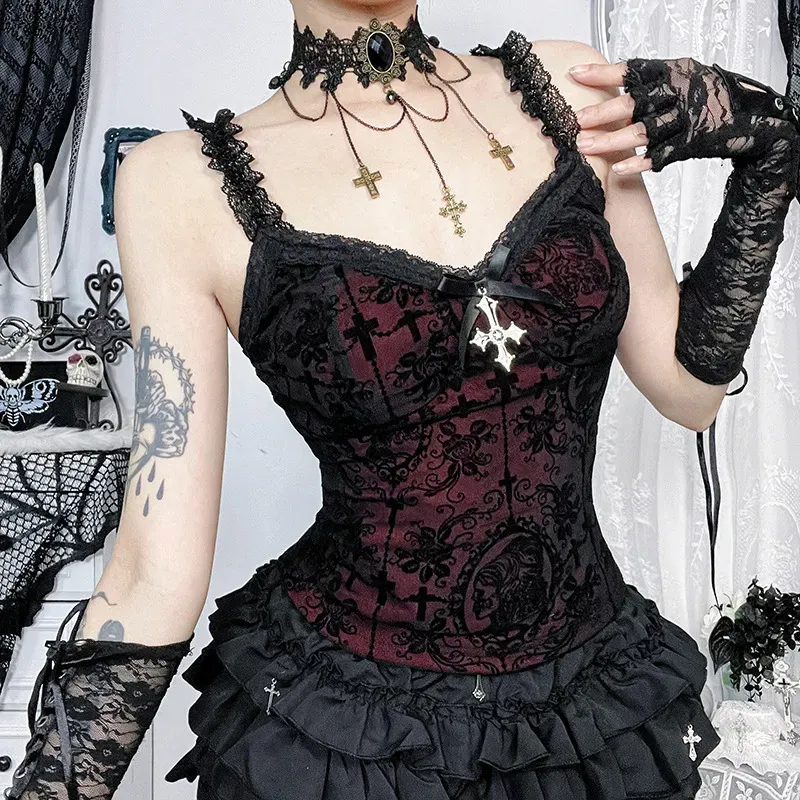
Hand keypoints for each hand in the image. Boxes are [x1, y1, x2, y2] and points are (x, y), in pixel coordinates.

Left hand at [569, 56, 799, 174]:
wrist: (753, 118)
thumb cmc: (708, 97)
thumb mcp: (683, 78)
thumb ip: (651, 84)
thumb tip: (608, 91)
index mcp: (673, 72)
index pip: (633, 70)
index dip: (603, 73)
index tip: (576, 75)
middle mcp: (678, 93)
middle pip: (634, 103)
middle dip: (602, 113)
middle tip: (577, 121)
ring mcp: (685, 120)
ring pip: (642, 131)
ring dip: (611, 141)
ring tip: (585, 147)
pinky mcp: (691, 144)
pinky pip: (660, 156)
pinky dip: (637, 163)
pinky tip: (617, 169)